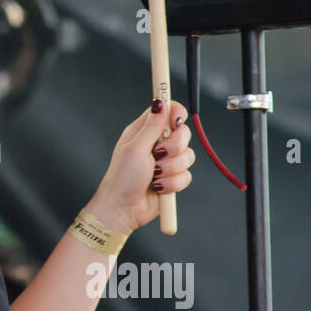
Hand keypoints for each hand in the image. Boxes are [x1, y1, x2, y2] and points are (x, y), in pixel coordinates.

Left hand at [87, 99, 194, 235]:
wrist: (124, 208)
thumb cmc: (122, 178)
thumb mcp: (136, 148)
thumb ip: (152, 126)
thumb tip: (160, 102)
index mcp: (144, 130)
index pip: (168, 110)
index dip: (176, 112)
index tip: (177, 121)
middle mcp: (157, 143)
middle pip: (184, 133)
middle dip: (174, 148)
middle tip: (158, 155)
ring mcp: (166, 161)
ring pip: (188, 156)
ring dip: (170, 169)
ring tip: (154, 176)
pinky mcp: (173, 177)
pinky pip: (187, 176)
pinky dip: (172, 184)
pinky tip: (157, 187)